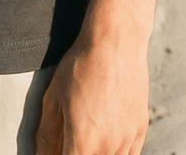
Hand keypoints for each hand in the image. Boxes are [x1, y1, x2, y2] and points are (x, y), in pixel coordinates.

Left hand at [35, 30, 148, 154]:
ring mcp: (127, 141)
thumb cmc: (81, 66)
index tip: (57, 151)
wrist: (115, 42)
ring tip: (87, 137)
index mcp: (83, 143)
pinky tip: (104, 138)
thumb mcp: (53, 98)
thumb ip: (46, 136)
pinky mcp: (140, 131)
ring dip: (96, 153)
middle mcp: (108, 148)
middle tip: (68, 141)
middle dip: (75, 153)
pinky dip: (114, 152)